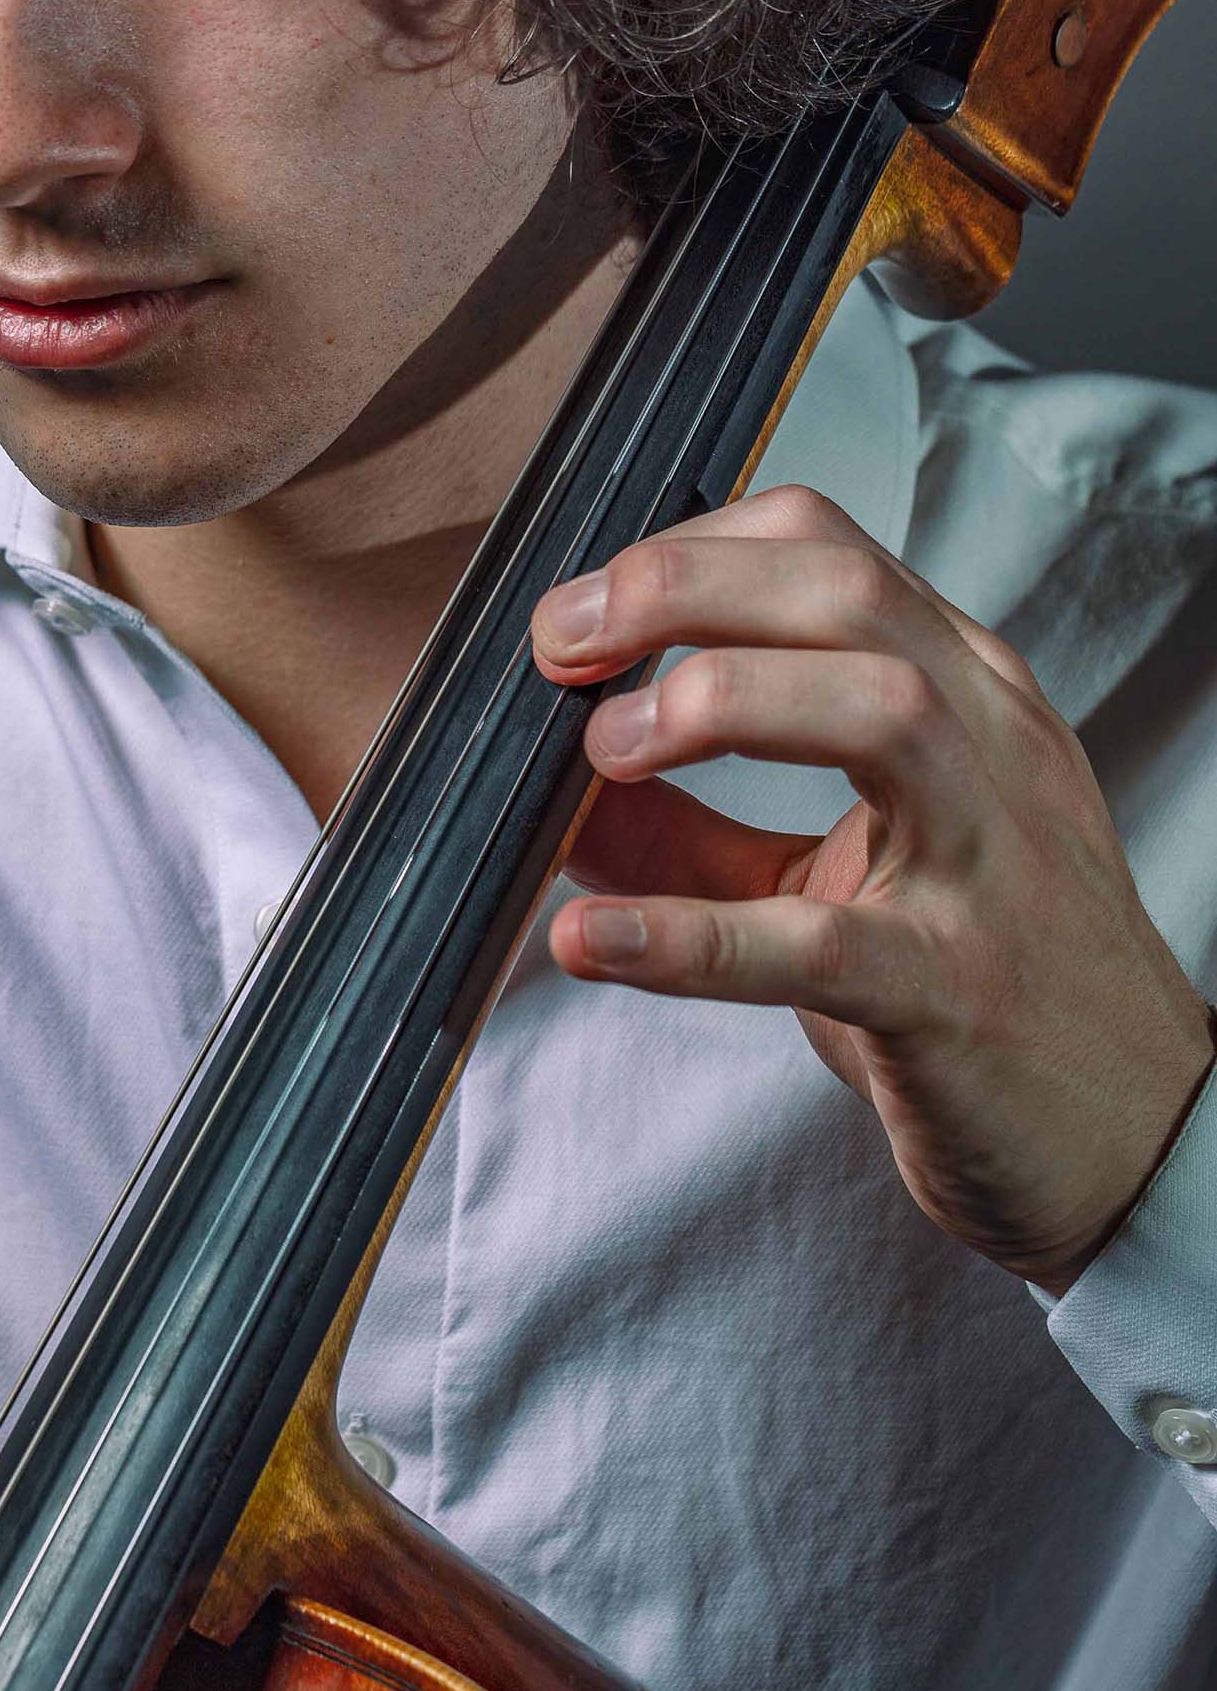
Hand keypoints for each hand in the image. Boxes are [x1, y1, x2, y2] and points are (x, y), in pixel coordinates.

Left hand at [529, 484, 1215, 1291]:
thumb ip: (696, 837)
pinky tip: (593, 939)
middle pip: (845, 595)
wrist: (1135, 1139)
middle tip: (559, 646)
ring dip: (714, 703)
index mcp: (967, 698)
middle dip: (681, 590)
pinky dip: (693, 937)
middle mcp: (990, 751)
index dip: (689, 553)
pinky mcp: (957, 993)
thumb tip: (555, 800)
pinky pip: (823, 944)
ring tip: (602, 754)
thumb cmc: (987, 987)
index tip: (580, 609)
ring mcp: (987, 865)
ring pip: (879, 709)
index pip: (829, 551)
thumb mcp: (841, 878)